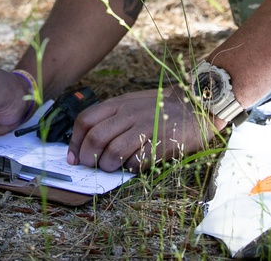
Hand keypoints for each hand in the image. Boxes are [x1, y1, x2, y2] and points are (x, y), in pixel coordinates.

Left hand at [66, 87, 217, 171]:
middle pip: (95, 138)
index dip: (75, 142)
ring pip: (112, 152)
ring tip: (112, 168)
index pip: (85, 120)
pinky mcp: (160, 143)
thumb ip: (111, 117)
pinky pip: (136, 162)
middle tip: (91, 166)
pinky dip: (130, 169)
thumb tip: (86, 142)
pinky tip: (134, 165)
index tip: (73, 158)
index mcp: (119, 103)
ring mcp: (145, 128)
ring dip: (107, 166)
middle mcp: (129, 114)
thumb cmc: (160, 108)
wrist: (196, 105)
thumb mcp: (132, 102)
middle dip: (87, 158)